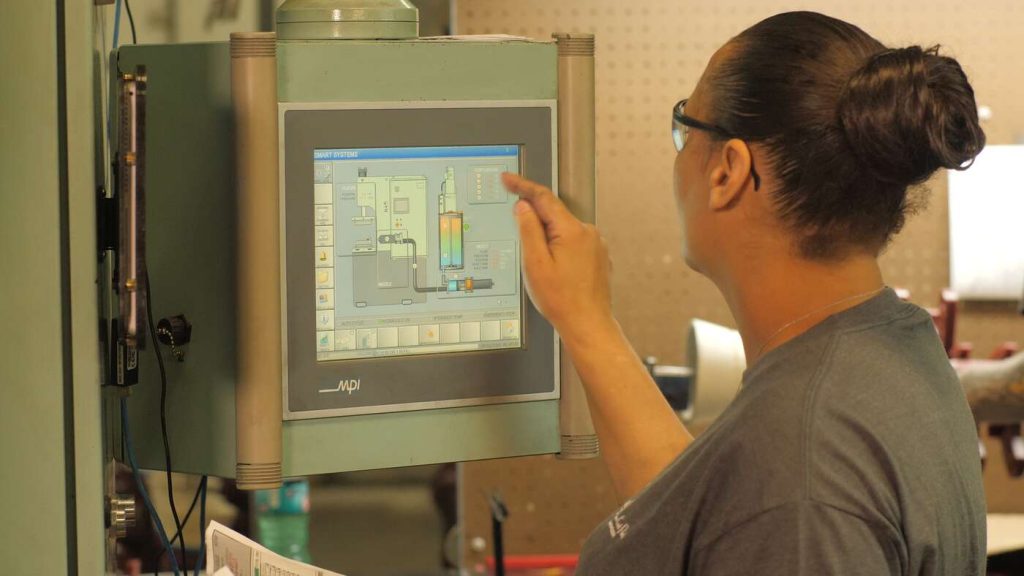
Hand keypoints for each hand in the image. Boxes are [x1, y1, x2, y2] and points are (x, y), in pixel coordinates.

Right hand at [502, 173, 613, 343]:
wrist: (588, 324)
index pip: (543, 198)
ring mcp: (596, 245)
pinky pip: (574, 244)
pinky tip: (557, 274)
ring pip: (564, 231)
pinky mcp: (599, 256)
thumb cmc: (562, 300)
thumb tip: (523, 207)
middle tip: (526, 252)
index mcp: (572, 231)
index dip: (522, 186)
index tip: (508, 179)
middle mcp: (588, 233)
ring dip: (549, 242)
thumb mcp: (535, 264)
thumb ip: (528, 230)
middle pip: (554, 215)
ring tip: (545, 274)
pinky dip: (561, 251)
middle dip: (535, 225)